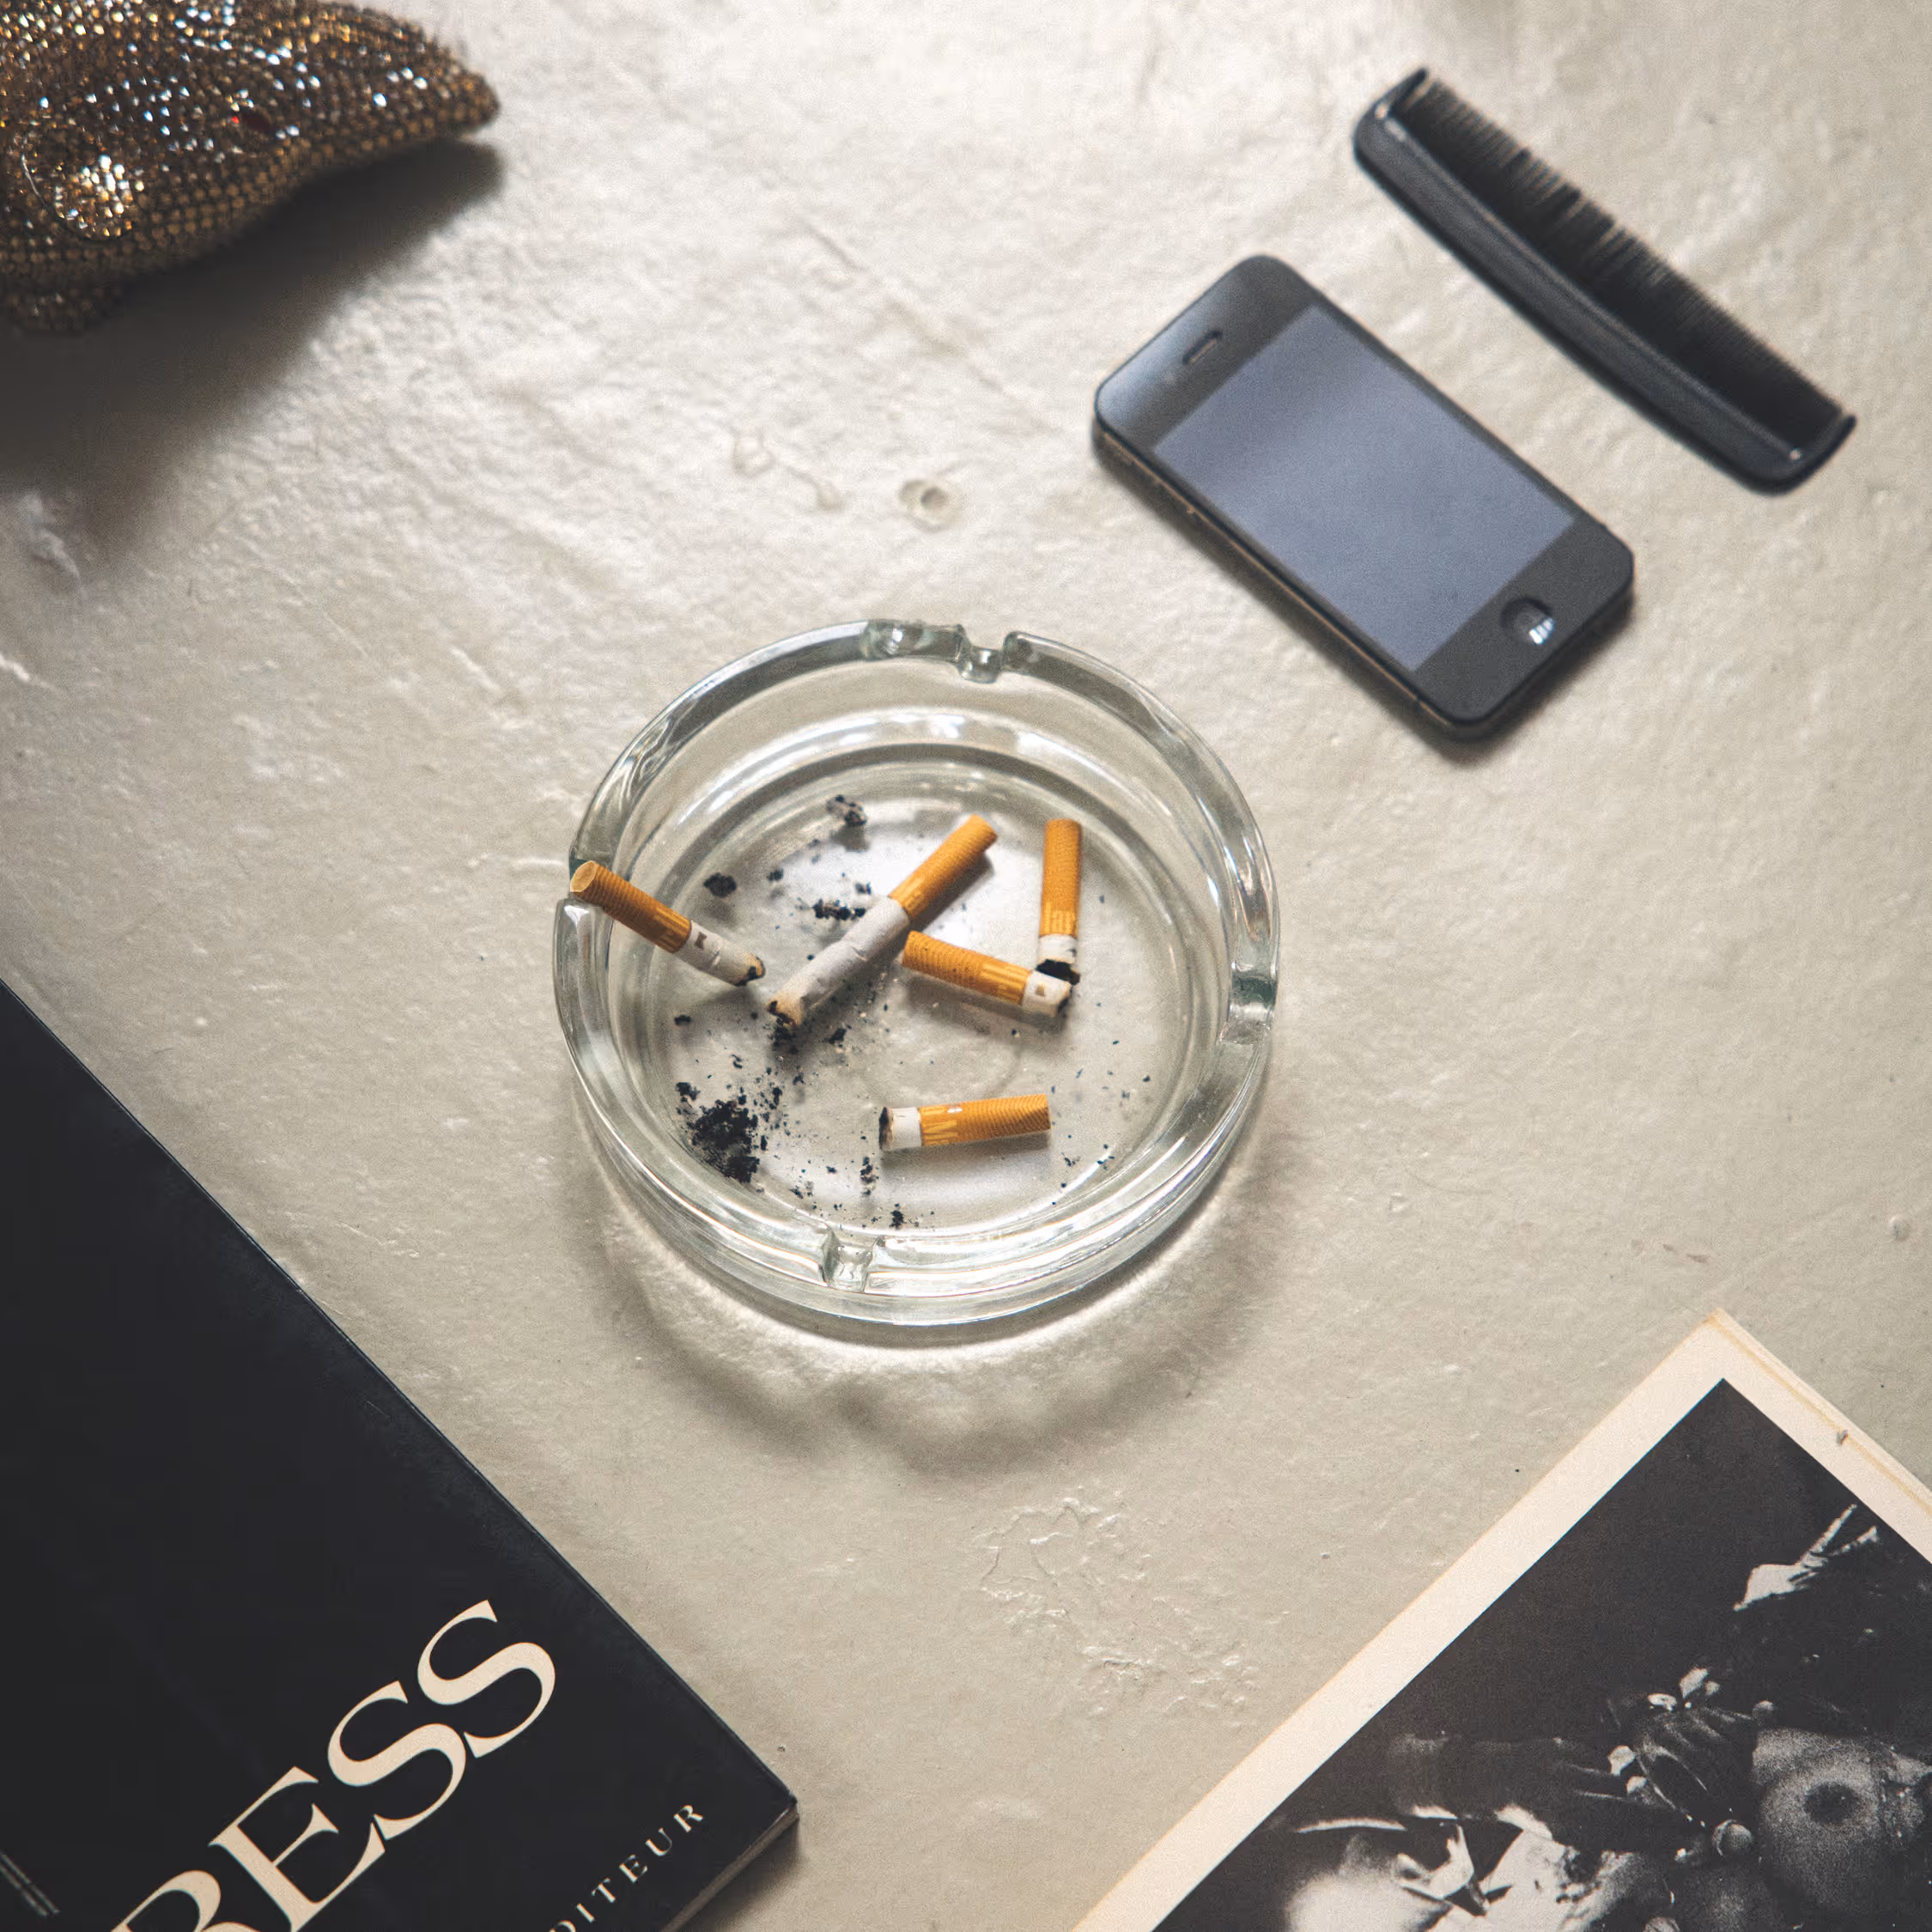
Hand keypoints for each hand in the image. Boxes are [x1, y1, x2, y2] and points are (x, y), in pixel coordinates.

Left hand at [1454, 1739, 1698, 1853]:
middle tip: (1682, 1821)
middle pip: (1625, 1809)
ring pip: (1614, 1781)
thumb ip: (1609, 1835)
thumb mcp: (1571, 1834)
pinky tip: (1578, 1774)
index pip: (1622, 1838)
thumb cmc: (1544, 1812)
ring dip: (1616, 1790)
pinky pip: (1597, 1760)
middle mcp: (1564, 1802)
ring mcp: (1561, 1771)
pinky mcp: (1559, 1746)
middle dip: (1656, 1817)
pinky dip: (1597, 1769)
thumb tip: (1658, 1840)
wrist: (1499, 1780)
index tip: (1685, 1842)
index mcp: (1567, 1830)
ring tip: (1596, 1795)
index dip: (1656, 1840)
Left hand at [1628, 1706, 1757, 1827]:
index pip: (1697, 1759)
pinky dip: (1752, 1745)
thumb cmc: (1660, 1765)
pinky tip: (1743, 1761)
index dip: (1716, 1785)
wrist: (1650, 1728)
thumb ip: (1689, 1805)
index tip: (1728, 1808)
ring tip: (1739, 1781)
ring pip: (1738, 1735)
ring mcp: (1702, 1713)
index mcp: (1665, 1737)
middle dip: (1735, 1781)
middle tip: (1741, 1804)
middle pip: (1721, 1748)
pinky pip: (1746, 1726)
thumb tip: (1721, 1825)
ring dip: (1746, 1763)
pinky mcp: (1718, 1712)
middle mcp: (1685, 1720)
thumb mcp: (1663, 1785)